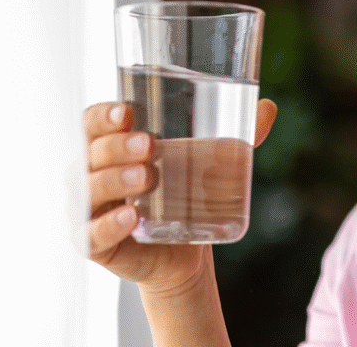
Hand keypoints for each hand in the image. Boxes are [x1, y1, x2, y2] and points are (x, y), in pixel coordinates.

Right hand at [84, 98, 276, 295]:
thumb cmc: (185, 194)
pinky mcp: (96, 244)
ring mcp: (89, 211)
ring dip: (113, 181)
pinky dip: (108, 226)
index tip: (128, 111)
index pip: (92, 123)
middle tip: (149, 146)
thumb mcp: (208, 163)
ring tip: (146, 176)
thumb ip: (235, 136)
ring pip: (87, 191)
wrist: (185, 250)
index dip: (103, 116)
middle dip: (116, 147)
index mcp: (109, 148)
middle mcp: (91, 176)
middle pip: (89, 154)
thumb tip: (269, 107)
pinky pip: (91, 235)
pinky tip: (130, 219)